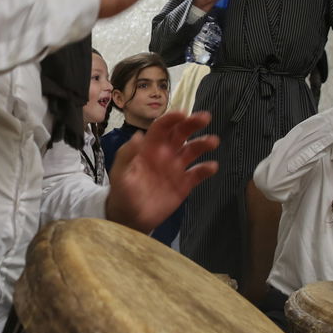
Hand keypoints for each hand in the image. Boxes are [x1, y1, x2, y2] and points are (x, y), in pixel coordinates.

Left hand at [105, 110, 219, 231]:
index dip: (171, 119)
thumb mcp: (120, 173)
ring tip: (213, 141)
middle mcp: (165, 154)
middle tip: (205, 118)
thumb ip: (127, 154)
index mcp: (149, 147)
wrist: (129, 218)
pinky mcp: (184, 184)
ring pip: (193, 150)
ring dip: (203, 144)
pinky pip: (198, 174)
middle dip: (192, 124)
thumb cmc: (122, 192)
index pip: (162, 127)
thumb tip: (138, 135)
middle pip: (181, 133)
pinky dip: (206, 169)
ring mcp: (176, 168)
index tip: (182, 114)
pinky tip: (211, 166)